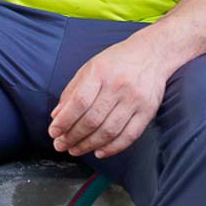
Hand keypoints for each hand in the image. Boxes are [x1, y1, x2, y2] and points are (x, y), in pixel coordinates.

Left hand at [49, 38, 168, 159]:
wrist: (152, 53)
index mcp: (100, 72)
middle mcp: (118, 86)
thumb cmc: (118, 61)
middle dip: (73, 137)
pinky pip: (129, 136)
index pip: (79, 102)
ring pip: (109, 131)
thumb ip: (72, 91)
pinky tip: (99, 151)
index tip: (54, 132)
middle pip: (92, 120)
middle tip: (62, 145)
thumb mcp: (90, 68)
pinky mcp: (148, 111)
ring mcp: (135, 100)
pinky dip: (112, 148)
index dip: (64, 121)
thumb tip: (57, 116)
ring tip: (76, 149)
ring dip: (89, 145)